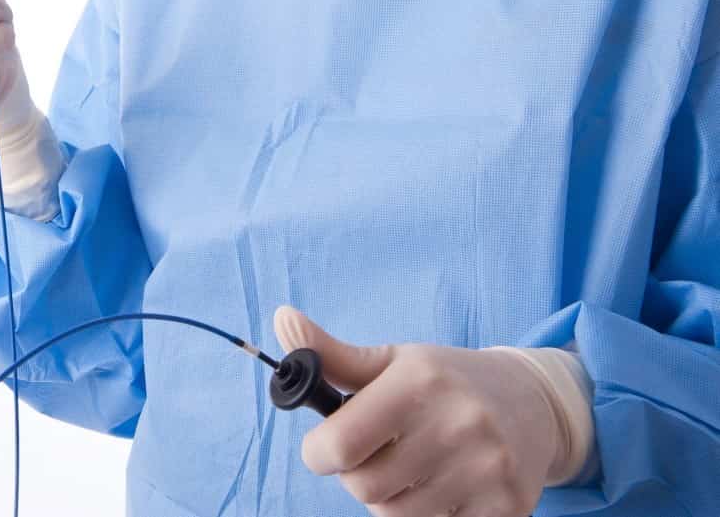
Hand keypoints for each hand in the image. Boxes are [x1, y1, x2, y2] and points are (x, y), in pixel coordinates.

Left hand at [274, 306, 562, 516]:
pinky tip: (445, 485)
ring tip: (411, 468)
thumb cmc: (444, 380)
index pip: (340, 444)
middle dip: (358, 475)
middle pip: (364, 488)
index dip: (319, 453)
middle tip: (377, 454)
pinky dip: (430, 516)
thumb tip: (283, 319)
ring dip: (392, 499)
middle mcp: (457, 425)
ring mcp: (487, 470)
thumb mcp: (392, 360)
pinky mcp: (509, 507)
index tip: (325, 448)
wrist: (533, 403)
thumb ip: (332, 354)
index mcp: (418, 383)